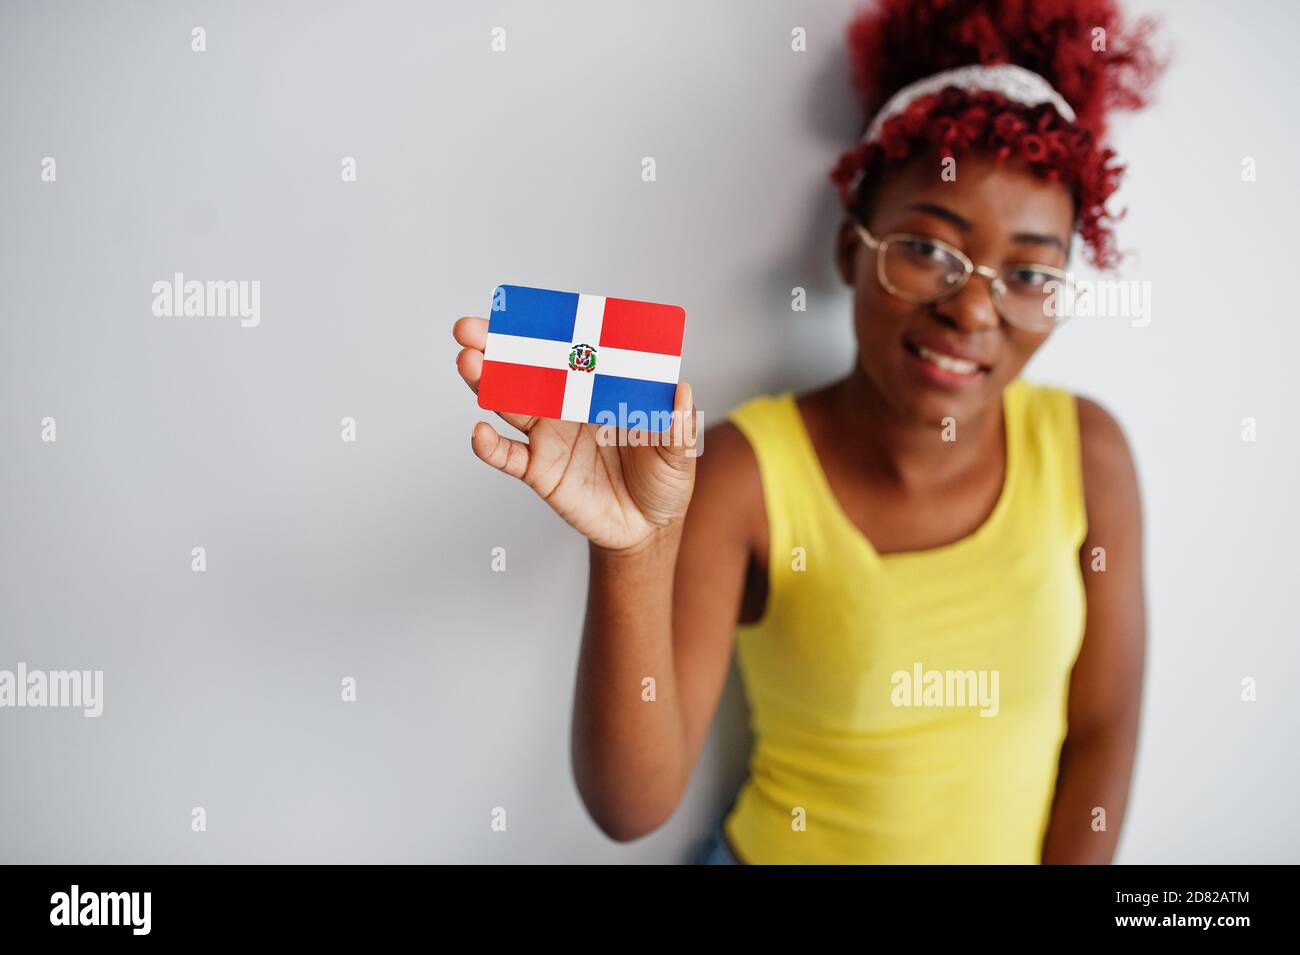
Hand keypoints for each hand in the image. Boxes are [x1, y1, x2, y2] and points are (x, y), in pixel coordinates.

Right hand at [453, 316, 697, 552]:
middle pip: (527, 369)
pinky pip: (508, 457)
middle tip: (470, 329)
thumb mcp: (680, 454)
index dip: (544, 329)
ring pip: (511, 403)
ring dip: (488, 383)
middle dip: (497, 347)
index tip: (521, 310)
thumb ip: (678, 426)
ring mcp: (549, 436)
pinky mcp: (539, 470)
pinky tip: (480, 433)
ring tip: (469, 363)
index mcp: (601, 388)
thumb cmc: (664, 481)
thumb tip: (682, 390)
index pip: (570, 350)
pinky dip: (490, 446)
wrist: (648, 529)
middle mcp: (569, 405)